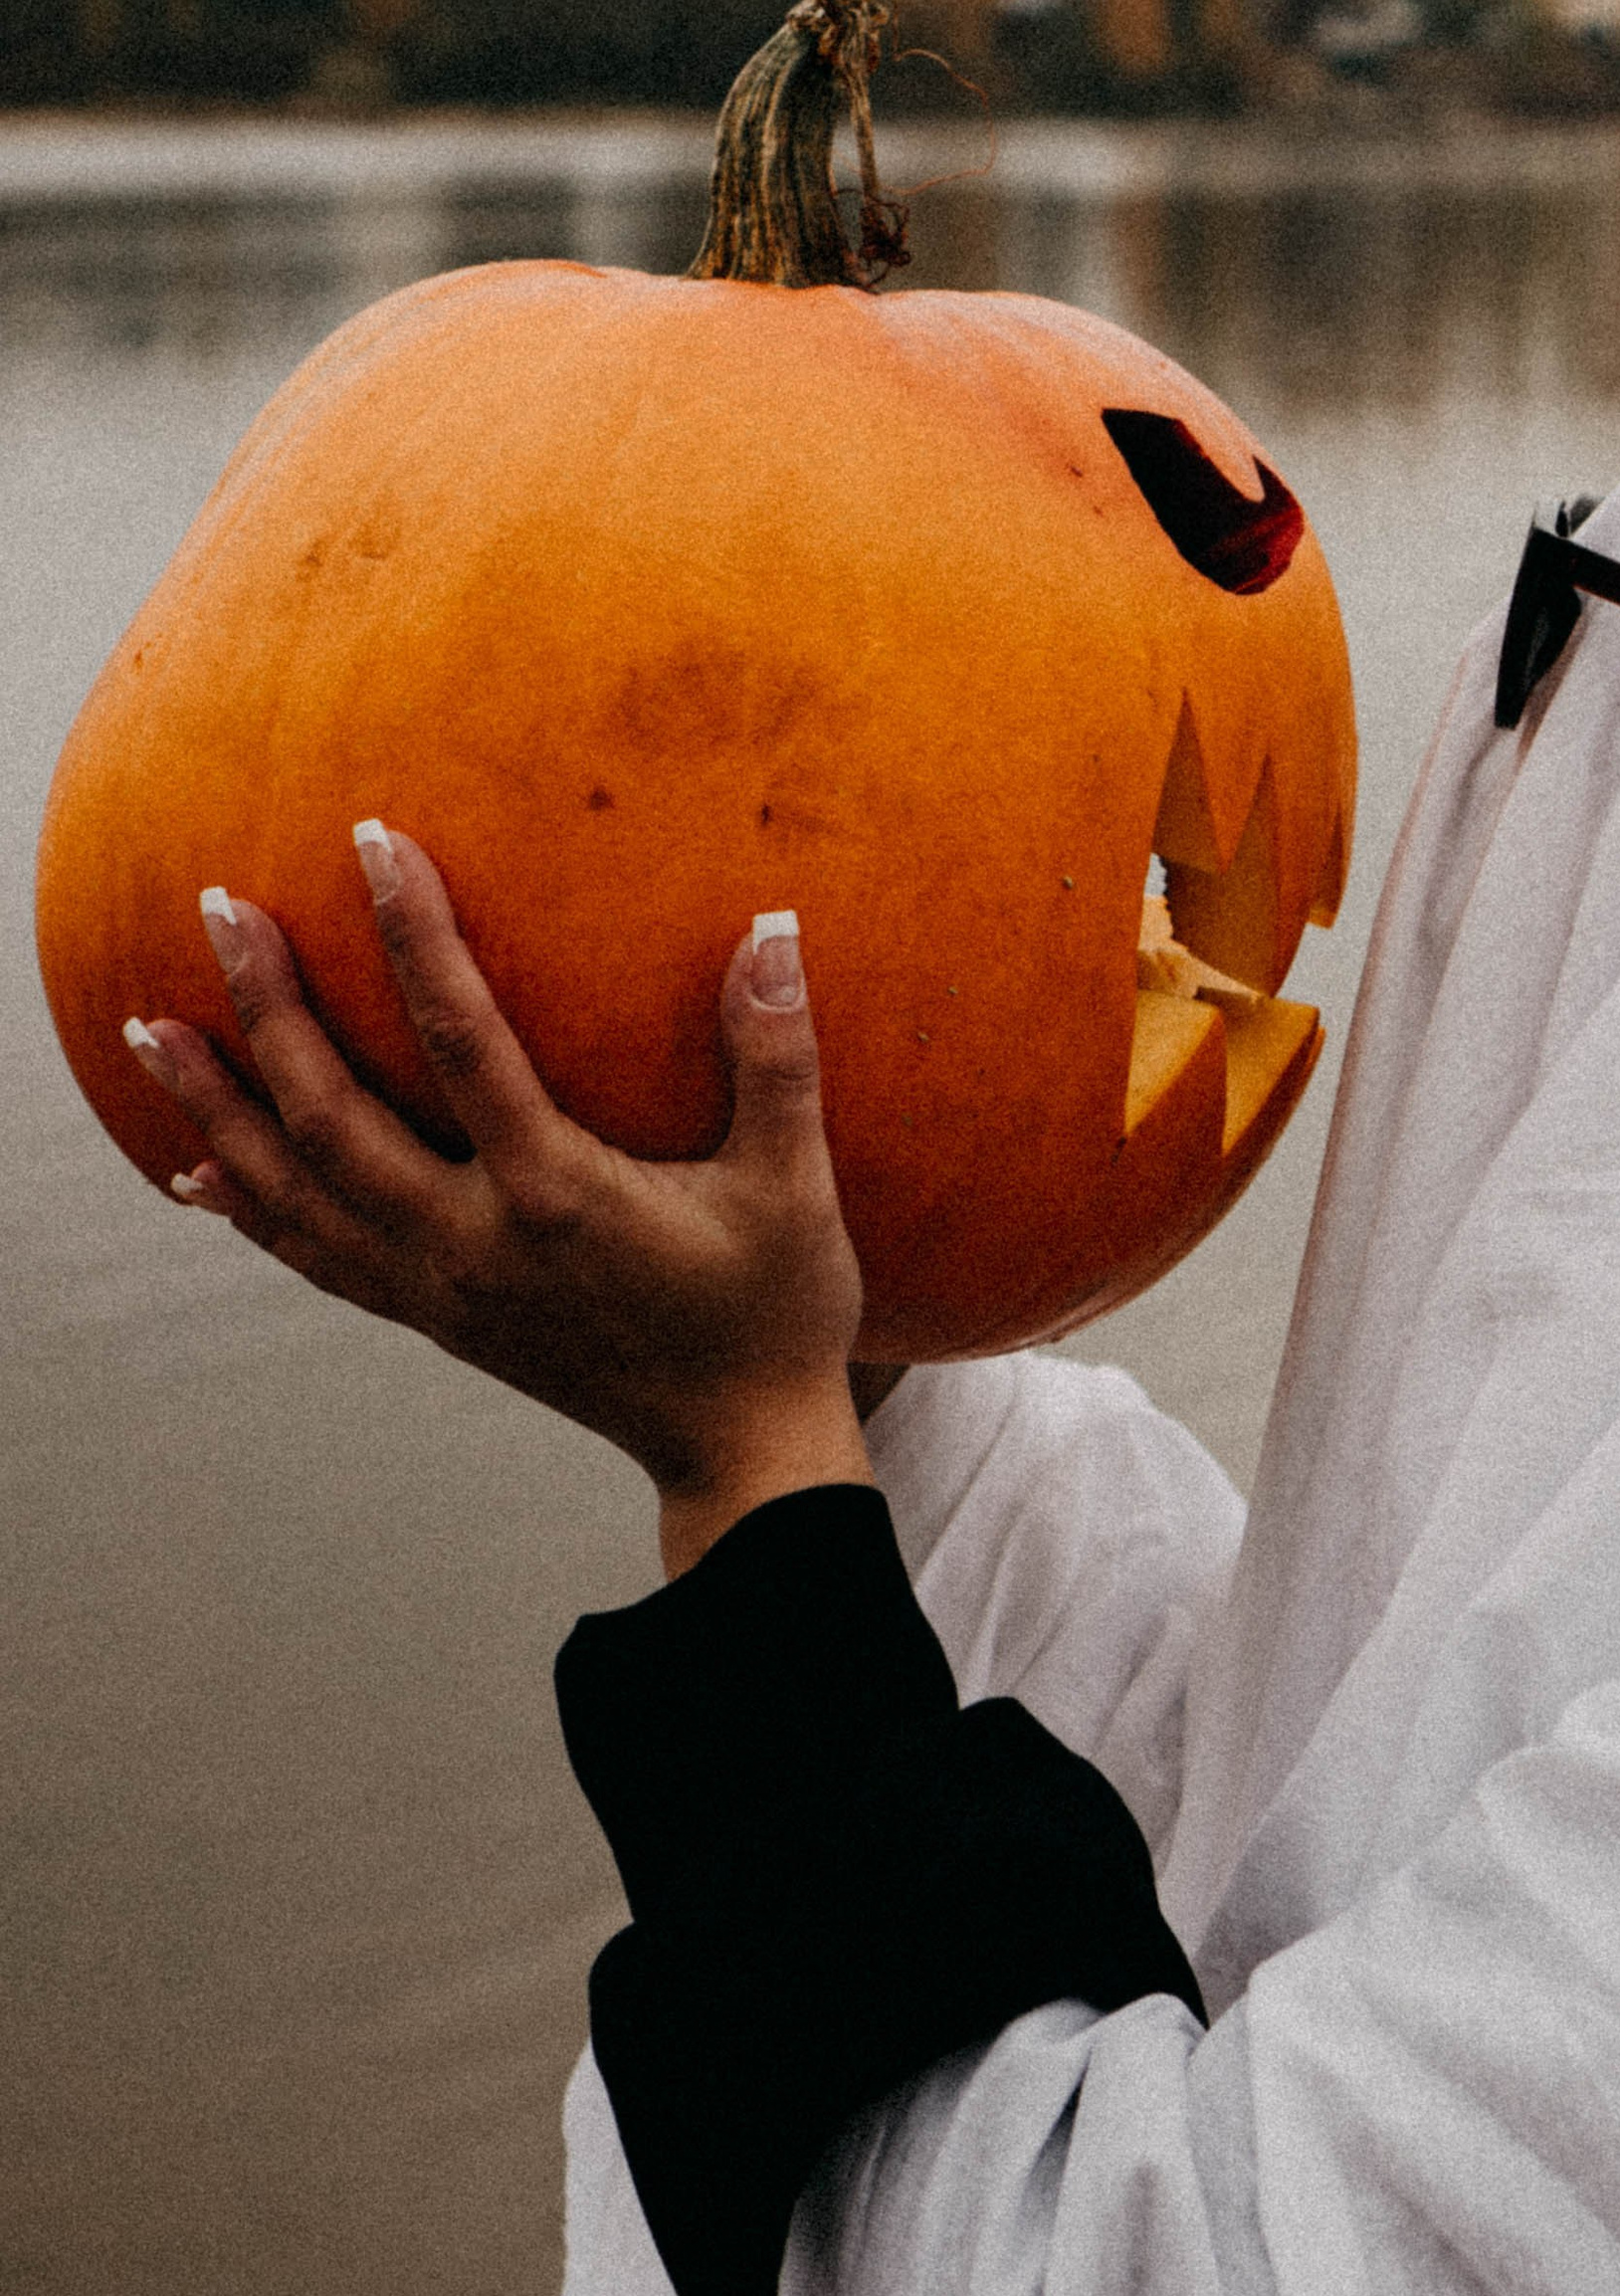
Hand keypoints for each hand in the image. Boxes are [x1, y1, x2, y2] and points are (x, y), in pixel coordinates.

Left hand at [124, 826, 883, 1573]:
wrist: (737, 1452)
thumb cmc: (775, 1311)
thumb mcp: (795, 1187)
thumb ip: (778, 1059)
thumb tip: (774, 929)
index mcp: (557, 1197)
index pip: (461, 1041)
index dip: (412, 935)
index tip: (372, 843)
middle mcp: (474, 1243)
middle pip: (332, 1117)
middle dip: (268, 1010)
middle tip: (220, 911)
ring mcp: (439, 1289)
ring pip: (295, 1192)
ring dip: (217, 1107)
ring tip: (149, 1028)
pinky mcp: (431, 1317)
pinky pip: (313, 1255)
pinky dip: (247, 1205)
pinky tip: (196, 1170)